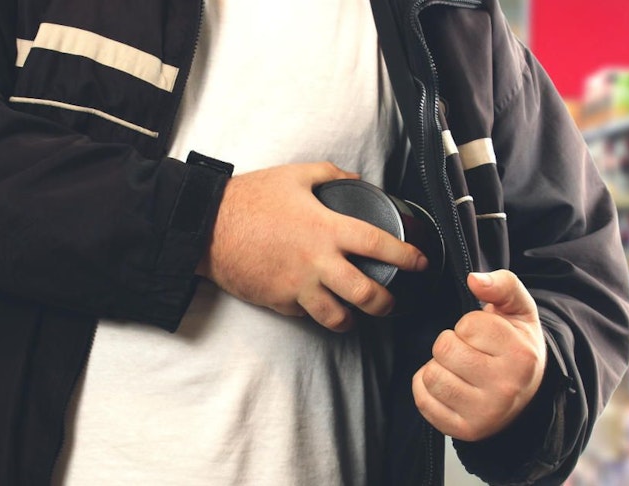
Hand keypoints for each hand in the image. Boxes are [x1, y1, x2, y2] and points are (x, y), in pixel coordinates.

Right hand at [196, 162, 427, 330]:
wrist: (207, 227)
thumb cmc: (249, 199)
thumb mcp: (295, 175)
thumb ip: (331, 174)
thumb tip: (356, 178)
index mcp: (327, 228)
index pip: (379, 245)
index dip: (407, 256)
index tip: (420, 263)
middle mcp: (318, 261)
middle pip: (366, 295)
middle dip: (386, 304)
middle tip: (391, 303)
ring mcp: (298, 285)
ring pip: (338, 317)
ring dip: (353, 319)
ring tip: (357, 315)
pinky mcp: (279, 300)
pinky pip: (306, 314)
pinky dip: (316, 312)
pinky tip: (318, 304)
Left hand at [412, 270, 545, 441]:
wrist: (528, 394)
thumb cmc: (516, 346)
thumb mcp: (519, 310)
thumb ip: (502, 285)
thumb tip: (475, 279)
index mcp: (521, 355)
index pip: (468, 324)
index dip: (470, 324)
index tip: (484, 335)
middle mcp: (505, 388)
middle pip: (444, 348)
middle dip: (451, 343)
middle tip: (469, 351)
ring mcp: (485, 413)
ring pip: (432, 375)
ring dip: (437, 366)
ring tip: (458, 368)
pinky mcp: (464, 430)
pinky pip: (423, 400)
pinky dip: (427, 388)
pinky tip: (449, 384)